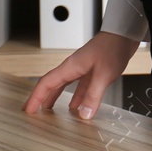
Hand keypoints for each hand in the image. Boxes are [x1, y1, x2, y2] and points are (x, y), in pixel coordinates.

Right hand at [23, 31, 139, 117]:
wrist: (123, 36)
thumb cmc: (112, 48)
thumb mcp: (103, 74)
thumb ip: (93, 95)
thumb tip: (84, 114)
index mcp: (70, 67)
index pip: (46, 82)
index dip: (36, 97)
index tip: (28, 109)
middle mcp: (72, 68)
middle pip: (51, 84)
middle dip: (41, 98)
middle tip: (33, 111)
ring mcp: (82, 69)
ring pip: (63, 86)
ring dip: (55, 98)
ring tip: (50, 111)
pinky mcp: (91, 71)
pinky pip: (79, 87)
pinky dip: (76, 98)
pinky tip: (77, 106)